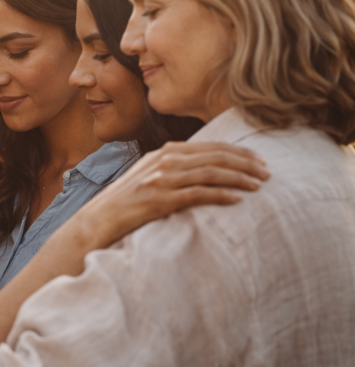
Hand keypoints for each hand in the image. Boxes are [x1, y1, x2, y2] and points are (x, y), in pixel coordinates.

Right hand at [79, 141, 269, 248]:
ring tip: (260, 185)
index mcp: (164, 152)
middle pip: (215, 156)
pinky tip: (237, 199)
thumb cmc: (126, 203)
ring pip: (210, 172)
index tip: (259, 160)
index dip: (238, 151)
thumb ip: (174, 170)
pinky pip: (197, 193)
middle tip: (268, 172)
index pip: (210, 146)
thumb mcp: (150, 178)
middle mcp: (163, 161)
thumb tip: (204, 171)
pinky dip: (220, 194)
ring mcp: (160, 179)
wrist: (97, 220)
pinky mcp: (159, 199)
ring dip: (239, 177)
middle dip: (246, 163)